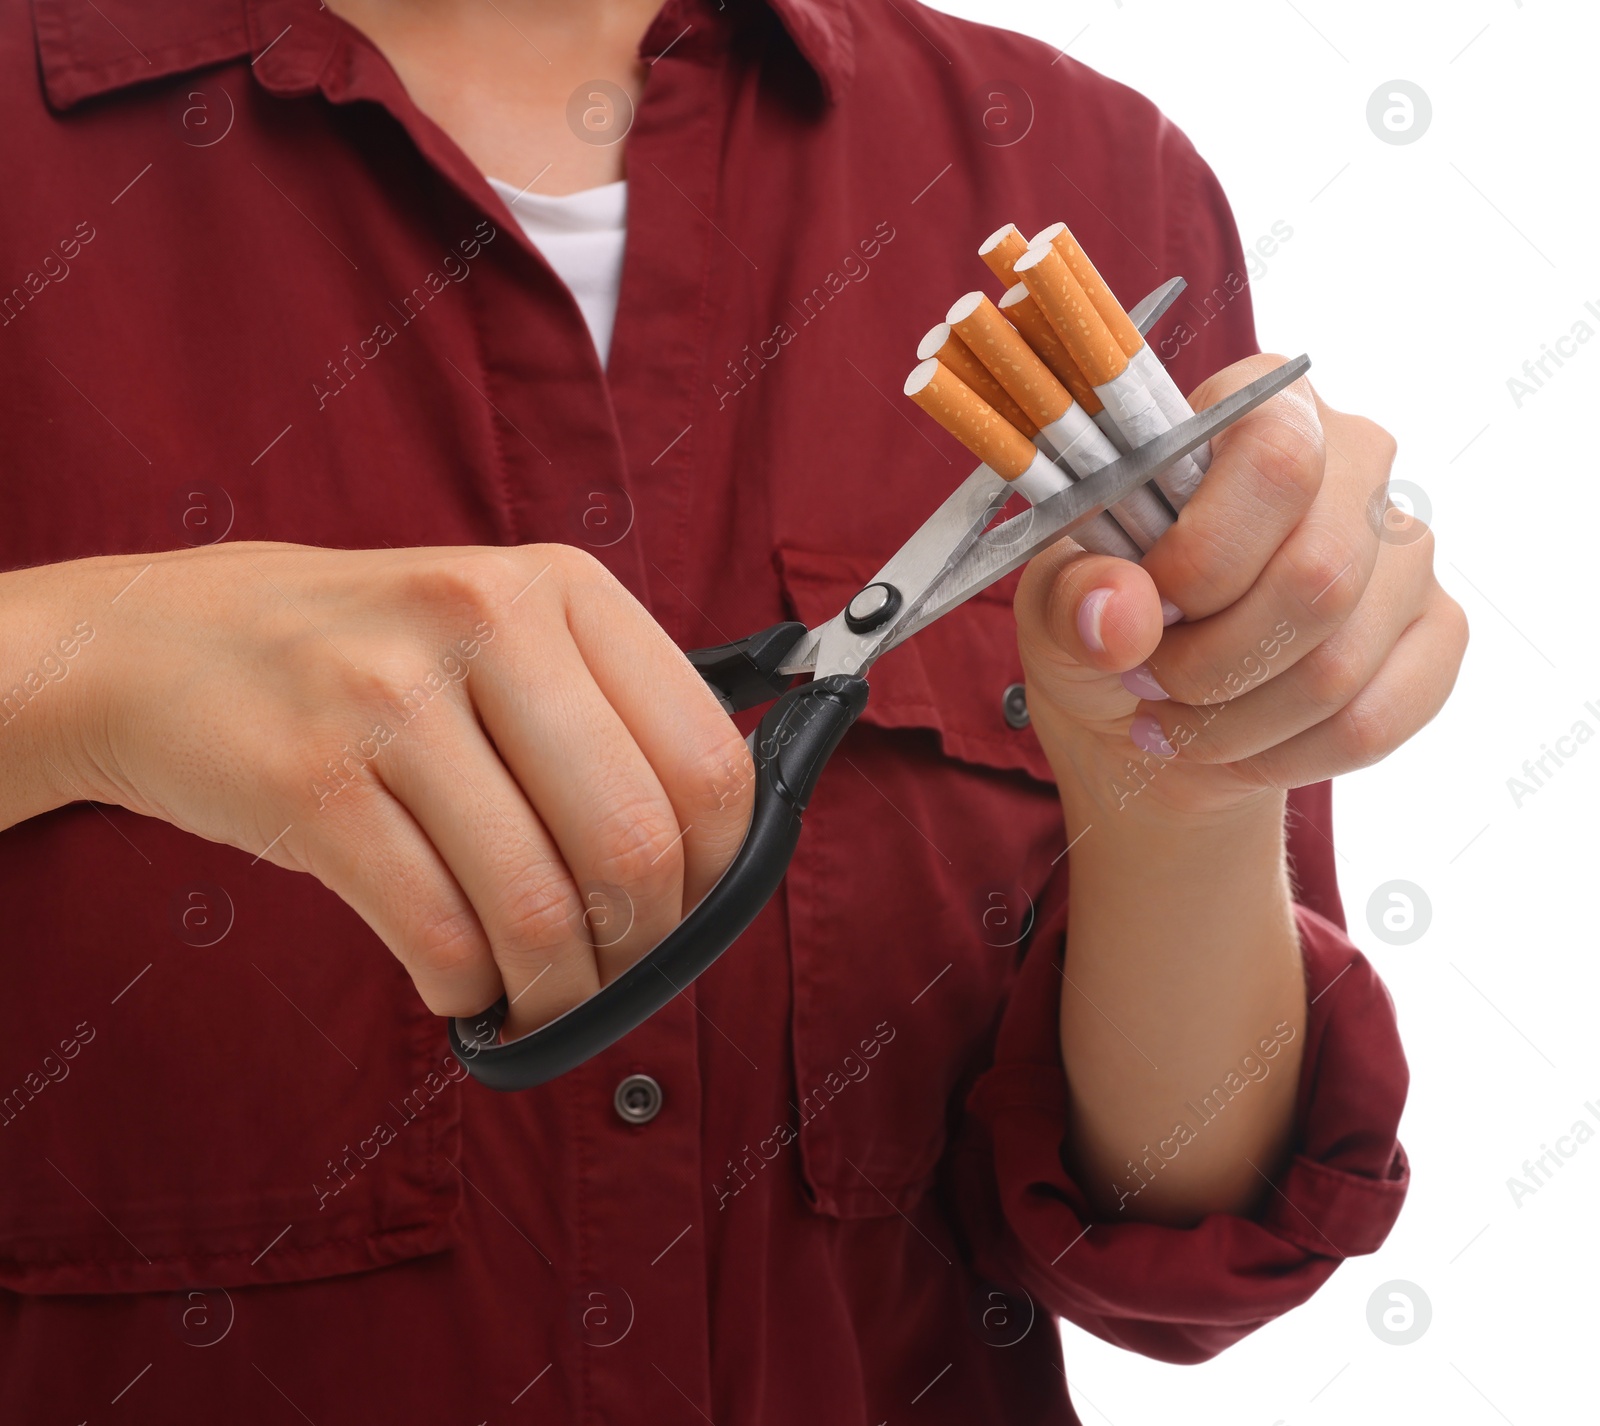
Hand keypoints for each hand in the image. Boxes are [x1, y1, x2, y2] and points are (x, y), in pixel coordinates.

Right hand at [42, 542, 752, 1038]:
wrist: (158, 643)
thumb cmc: (364, 661)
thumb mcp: (501, 634)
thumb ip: (609, 717)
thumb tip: (716, 860)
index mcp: (561, 588)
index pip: (708, 761)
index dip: (715, 870)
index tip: (685, 911)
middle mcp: (485, 621)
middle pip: (635, 844)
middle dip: (640, 946)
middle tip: (612, 973)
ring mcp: (390, 696)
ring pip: (538, 906)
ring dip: (555, 989)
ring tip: (538, 994)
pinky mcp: (309, 779)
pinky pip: (437, 934)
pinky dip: (466, 988)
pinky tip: (460, 981)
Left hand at [1013, 353, 1468, 818]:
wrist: (1146, 719)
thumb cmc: (1106, 628)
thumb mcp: (1055, 605)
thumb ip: (1073, 594)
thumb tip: (1122, 614)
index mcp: (1260, 408)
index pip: (1276, 459)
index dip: (1203, 555)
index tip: (1146, 604)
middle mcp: (1355, 461)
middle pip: (1318, 572)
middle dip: (1210, 660)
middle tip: (1148, 679)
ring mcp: (1406, 550)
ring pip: (1339, 662)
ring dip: (1233, 720)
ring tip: (1175, 716)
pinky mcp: (1435, 633)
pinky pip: (1374, 720)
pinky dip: (1283, 754)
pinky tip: (1234, 745)